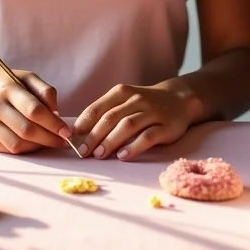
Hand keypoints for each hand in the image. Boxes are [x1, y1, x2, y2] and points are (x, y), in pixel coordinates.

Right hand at [0, 65, 73, 154]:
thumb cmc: (7, 81)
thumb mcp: (28, 77)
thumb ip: (45, 92)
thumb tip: (57, 114)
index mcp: (8, 88)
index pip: (34, 110)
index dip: (53, 124)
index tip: (67, 132)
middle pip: (26, 130)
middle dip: (49, 139)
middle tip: (63, 142)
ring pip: (16, 144)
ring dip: (37, 146)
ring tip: (48, 141)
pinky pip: (7, 148)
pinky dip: (24, 149)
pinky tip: (33, 143)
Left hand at [73, 80, 197, 160]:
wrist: (179, 99)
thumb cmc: (144, 104)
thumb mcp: (125, 100)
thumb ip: (106, 112)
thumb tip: (79, 132)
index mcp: (121, 92)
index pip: (98, 107)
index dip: (83, 123)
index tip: (71, 138)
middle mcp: (136, 99)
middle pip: (110, 118)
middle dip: (93, 136)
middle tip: (82, 152)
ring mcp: (151, 112)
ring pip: (127, 126)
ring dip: (110, 141)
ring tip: (99, 155)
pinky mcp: (165, 126)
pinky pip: (148, 136)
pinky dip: (134, 146)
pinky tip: (122, 156)